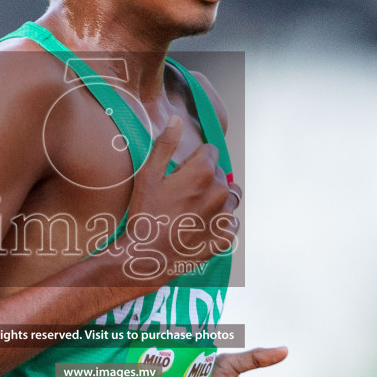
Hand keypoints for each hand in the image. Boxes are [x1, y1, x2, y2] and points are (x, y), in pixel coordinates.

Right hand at [123, 117, 237, 274]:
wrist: (147, 256)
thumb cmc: (145, 214)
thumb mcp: (148, 175)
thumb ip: (165, 145)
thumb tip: (176, 119)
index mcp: (204, 172)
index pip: (210, 152)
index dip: (193, 160)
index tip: (179, 174)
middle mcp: (221, 192)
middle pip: (220, 174)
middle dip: (205, 179)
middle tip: (182, 195)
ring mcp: (225, 216)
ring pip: (229, 198)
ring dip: (216, 200)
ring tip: (193, 211)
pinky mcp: (225, 237)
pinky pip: (231, 222)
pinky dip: (220, 223)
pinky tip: (201, 227)